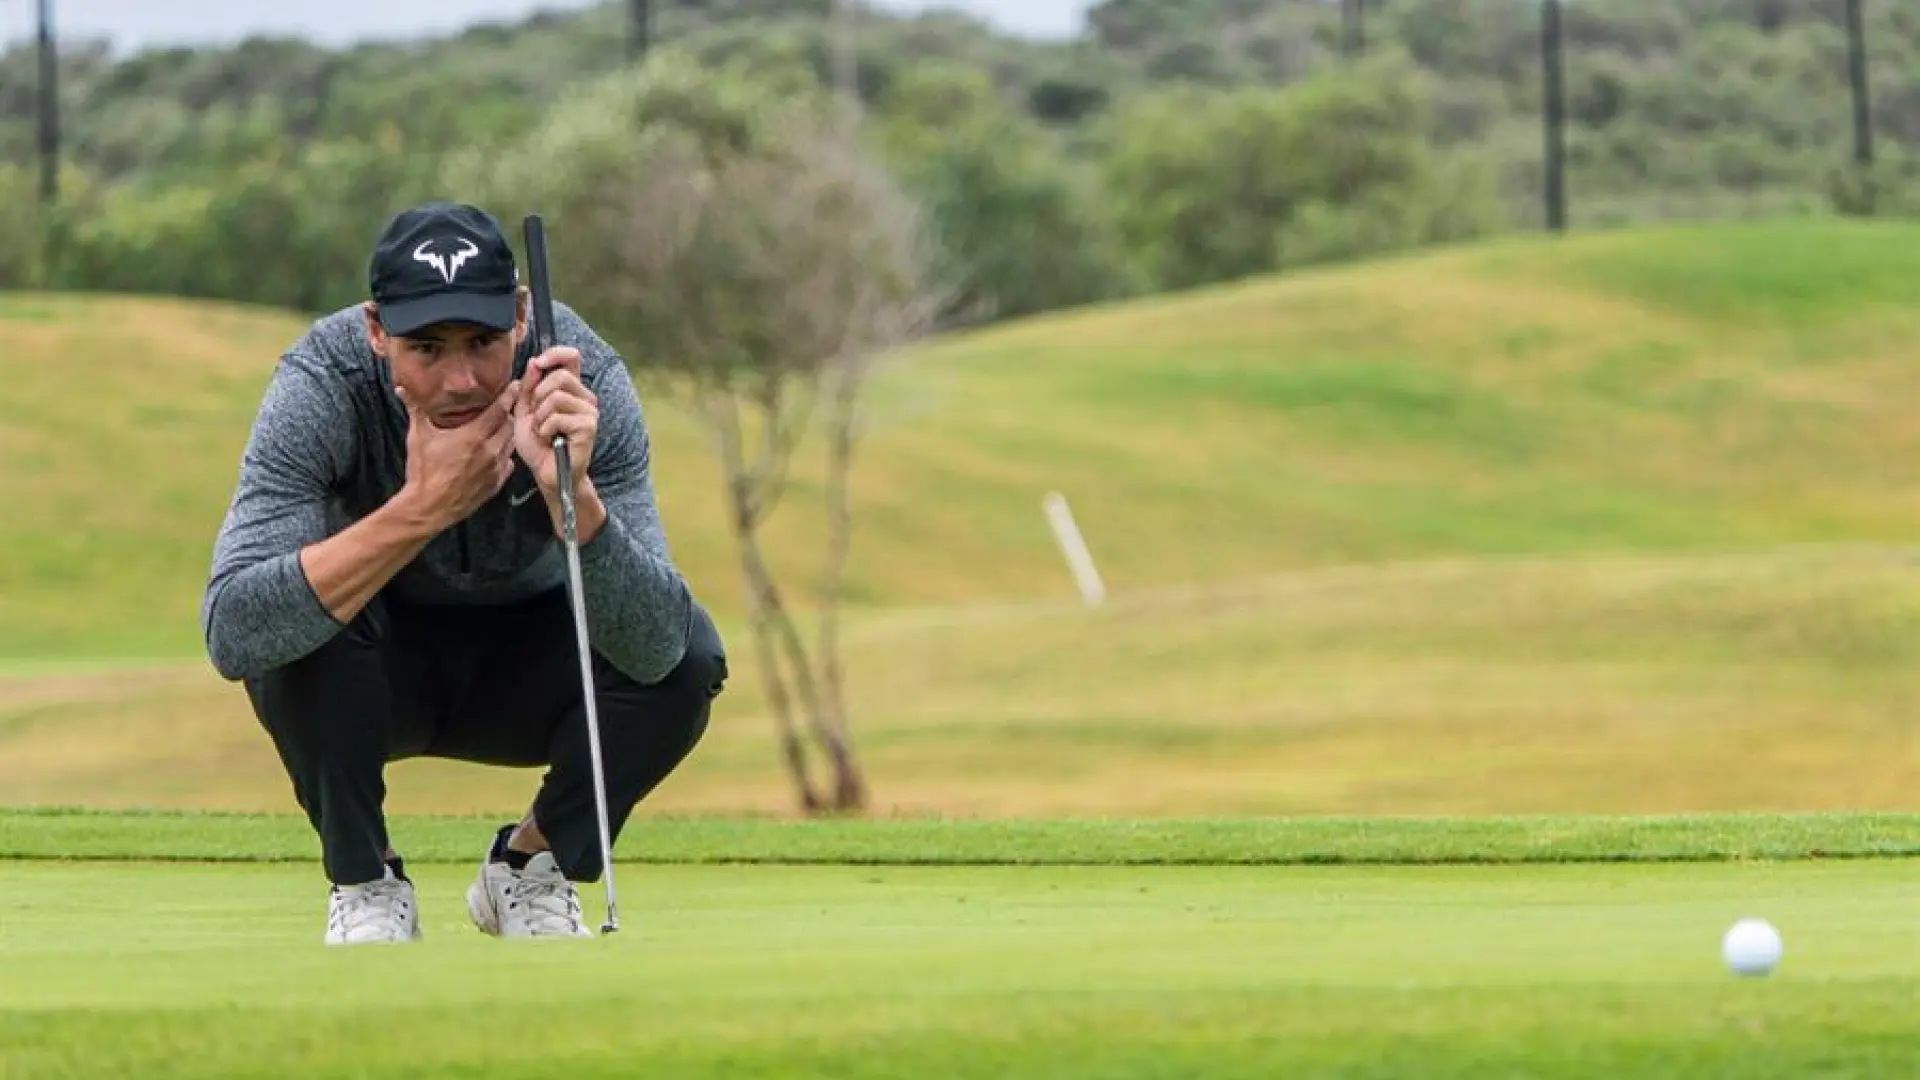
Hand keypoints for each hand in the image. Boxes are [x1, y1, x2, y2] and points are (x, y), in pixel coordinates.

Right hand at [394, 382, 517, 532]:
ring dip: (506, 435)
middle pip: (509, 425)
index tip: (515, 386)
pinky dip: (503, 456)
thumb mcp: (418, 436)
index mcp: (474, 436)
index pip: (500, 409)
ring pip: (511, 444)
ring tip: (497, 429)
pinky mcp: (496, 484)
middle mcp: (490, 451)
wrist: (427, 507)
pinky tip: (494, 452)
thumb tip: (403, 390)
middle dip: (507, 415)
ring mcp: (495, 469)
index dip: (508, 396)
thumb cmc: (423, 471)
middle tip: (502, 408)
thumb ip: (415, 410)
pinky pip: (508, 464)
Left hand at [513, 347, 599, 501]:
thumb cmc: (537, 444)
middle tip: (537, 417)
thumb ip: (529, 387)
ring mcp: (589, 412)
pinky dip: (545, 429)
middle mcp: (584, 397)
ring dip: (541, 416)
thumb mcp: (525, 411)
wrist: (546, 472)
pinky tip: (550, 440)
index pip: (571, 357)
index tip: (538, 364)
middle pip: (559, 376)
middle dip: (538, 396)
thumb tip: (535, 362)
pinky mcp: (589, 427)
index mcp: (571, 389)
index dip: (555, 354)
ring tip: (543, 431)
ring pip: (557, 397)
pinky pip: (558, 417)